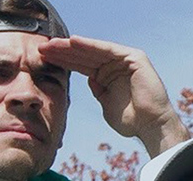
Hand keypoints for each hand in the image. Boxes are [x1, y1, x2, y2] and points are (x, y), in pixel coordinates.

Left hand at [38, 36, 188, 154]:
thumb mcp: (106, 105)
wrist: (151, 127)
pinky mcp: (133, 57)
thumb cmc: (132, 121)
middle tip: (42, 48)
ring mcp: (125, 60)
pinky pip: (107, 49)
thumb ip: (98, 91)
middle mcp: (116, 65)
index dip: (63, 61)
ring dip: (72, 46)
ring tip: (52, 44)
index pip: (81, 65)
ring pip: (94, 50)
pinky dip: (90, 45)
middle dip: (63, 51)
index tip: (43, 59)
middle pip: (85, 55)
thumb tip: (90, 80)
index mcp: (108, 76)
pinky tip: (73, 42)